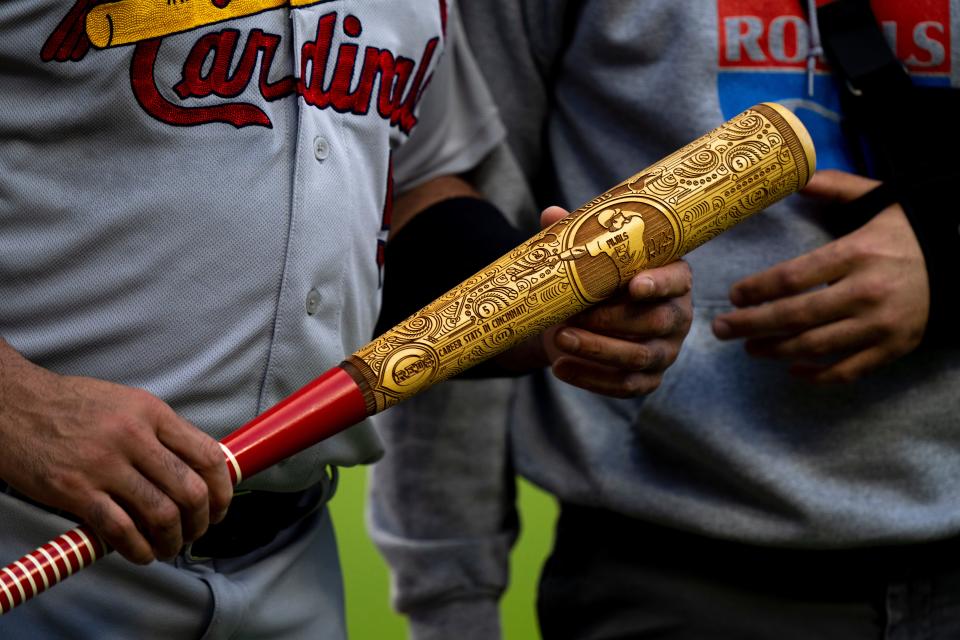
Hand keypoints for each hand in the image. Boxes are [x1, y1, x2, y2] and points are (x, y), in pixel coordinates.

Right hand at [0, 341, 232, 563]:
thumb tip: (197, 468)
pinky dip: (139, 549)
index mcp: (152, 413)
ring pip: (161, 514)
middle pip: (190, 490)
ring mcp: (104, 464)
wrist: (14, 404)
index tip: (221, 506)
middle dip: (202, 520)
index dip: (222, 489)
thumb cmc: (74, 405)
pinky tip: (142, 553)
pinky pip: (120, 529)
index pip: (207, 455)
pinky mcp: (75, 490)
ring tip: (170, 547)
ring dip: (173, 540)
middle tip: (197, 532)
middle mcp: (134, 437)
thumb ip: (162, 433)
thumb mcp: (128, 404)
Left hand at [539, 206, 692, 397]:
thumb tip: (551, 215)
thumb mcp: (586, 259)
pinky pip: (625, 386)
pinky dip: (590, 379)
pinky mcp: (648, 380)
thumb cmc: (594, 282)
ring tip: (560, 339)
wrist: (580, 322)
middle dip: (611, 321)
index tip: (634, 285)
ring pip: (638, 357)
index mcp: (672, 278)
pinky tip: (561, 367)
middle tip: (573, 316)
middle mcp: (677, 316)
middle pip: (655, 322)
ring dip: (596, 349)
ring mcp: (665, 351)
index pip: (676, 280)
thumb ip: (575, 237)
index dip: (659, 283)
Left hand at [711, 169, 928, 382]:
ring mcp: (882, 325)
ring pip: (817, 345)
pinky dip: (818, 375)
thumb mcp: (880, 198)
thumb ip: (836, 188)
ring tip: (749, 348)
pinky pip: (849, 370)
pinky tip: (793, 369)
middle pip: (797, 315)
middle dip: (752, 324)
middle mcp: (867, 292)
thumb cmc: (912, 230)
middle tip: (722, 329)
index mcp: (857, 253)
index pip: (794, 277)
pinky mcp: (894, 348)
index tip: (734, 296)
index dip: (758, 290)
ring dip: (776, 349)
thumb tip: (796, 178)